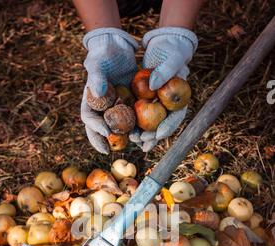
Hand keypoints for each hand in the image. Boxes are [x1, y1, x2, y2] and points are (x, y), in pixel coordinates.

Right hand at [81, 28, 137, 153]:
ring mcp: (116, 111)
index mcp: (90, 102)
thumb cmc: (103, 55)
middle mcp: (102, 110)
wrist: (119, 50)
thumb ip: (96, 77)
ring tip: (131, 144)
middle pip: (101, 130)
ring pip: (118, 129)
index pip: (89, 119)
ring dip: (125, 138)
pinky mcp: (129, 108)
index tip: (106, 133)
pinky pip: (133, 121)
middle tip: (111, 150)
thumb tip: (98, 92)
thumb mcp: (97, 64)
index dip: (95, 128)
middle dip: (105, 142)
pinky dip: (138, 129)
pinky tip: (145, 135)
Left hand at [130, 27, 197, 151]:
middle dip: (152, 136)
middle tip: (142, 141)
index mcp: (179, 99)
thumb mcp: (172, 59)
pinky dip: (134, 122)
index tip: (158, 135)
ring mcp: (157, 104)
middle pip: (162, 125)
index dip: (167, 127)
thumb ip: (164, 72)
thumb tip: (153, 86)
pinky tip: (126, 130)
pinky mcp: (146, 99)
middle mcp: (169, 105)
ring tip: (133, 140)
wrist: (164, 44)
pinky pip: (140, 114)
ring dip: (143, 133)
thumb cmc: (172, 50)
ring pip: (150, 123)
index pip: (176, 117)